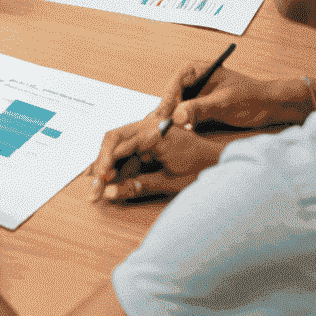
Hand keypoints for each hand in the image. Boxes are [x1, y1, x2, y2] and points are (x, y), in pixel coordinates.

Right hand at [88, 117, 218, 202]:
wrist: (222, 161)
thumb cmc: (202, 170)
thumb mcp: (170, 182)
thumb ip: (137, 186)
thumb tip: (109, 192)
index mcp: (154, 130)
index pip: (118, 144)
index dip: (104, 165)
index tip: (97, 184)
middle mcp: (148, 123)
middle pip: (112, 140)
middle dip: (100, 165)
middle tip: (93, 189)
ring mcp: (147, 127)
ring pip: (116, 144)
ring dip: (107, 165)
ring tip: (97, 188)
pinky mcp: (148, 136)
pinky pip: (127, 148)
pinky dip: (118, 164)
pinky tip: (109, 179)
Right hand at [156, 62, 315, 130]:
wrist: (270, 106)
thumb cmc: (250, 98)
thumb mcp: (223, 103)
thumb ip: (199, 108)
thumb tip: (176, 117)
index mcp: (196, 69)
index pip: (175, 83)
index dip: (167, 99)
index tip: (163, 115)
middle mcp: (194, 79)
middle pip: (173, 95)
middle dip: (169, 111)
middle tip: (163, 127)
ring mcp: (197, 93)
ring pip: (178, 106)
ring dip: (175, 118)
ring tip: (169, 132)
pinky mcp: (202, 106)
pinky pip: (187, 114)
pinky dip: (184, 123)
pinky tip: (182, 132)